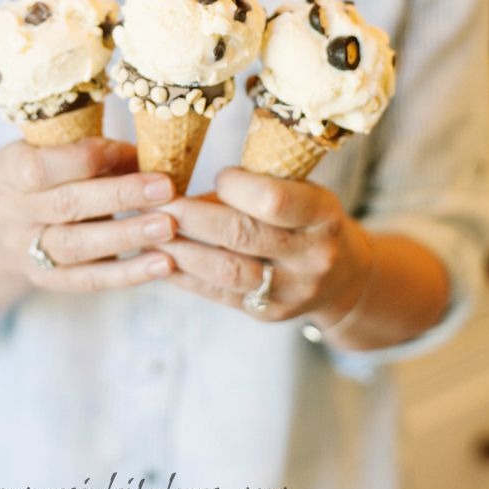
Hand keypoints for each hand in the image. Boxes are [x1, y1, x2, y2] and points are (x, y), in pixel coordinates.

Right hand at [0, 136, 176, 292]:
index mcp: (9, 168)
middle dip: (120, 196)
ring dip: (127, 236)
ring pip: (77, 246)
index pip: (42, 166)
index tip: (132, 152)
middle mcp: (11, 211)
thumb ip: (98, 152)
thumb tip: (155, 153)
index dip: (88, 158)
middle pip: (66, 205)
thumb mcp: (60, 151)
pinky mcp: (48, 279)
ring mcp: (26, 249)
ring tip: (168, 227)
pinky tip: (163, 263)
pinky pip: (89, 279)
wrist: (15, 224)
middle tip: (165, 189)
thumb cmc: (53, 174)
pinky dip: (129, 272)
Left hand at [158, 167, 371, 322]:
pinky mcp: (268, 314)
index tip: (215, 175)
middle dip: (190, 217)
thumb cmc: (306, 217)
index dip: (236, 185)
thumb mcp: (300, 190)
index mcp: (323, 215)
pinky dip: (185, 276)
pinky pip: (219, 294)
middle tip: (153, 202)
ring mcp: (292, 291)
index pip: (273, 200)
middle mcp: (312, 256)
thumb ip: (252, 189)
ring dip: (179, 250)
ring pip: (226, 270)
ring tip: (146, 232)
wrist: (343, 276)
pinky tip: (158, 259)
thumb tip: (182, 185)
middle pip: (242, 235)